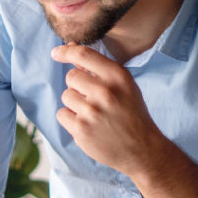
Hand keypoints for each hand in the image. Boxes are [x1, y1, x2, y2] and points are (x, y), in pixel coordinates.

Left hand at [51, 43, 167, 176]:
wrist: (142, 150)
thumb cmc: (131, 113)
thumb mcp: (124, 86)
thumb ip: (98, 68)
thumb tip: (70, 48)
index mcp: (118, 76)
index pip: (83, 55)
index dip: (66, 51)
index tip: (56, 53)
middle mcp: (105, 92)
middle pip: (71, 77)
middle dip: (78, 86)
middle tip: (94, 99)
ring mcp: (91, 112)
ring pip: (66, 96)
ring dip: (75, 104)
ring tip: (94, 114)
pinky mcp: (81, 130)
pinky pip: (62, 114)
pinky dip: (70, 119)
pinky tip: (87, 125)